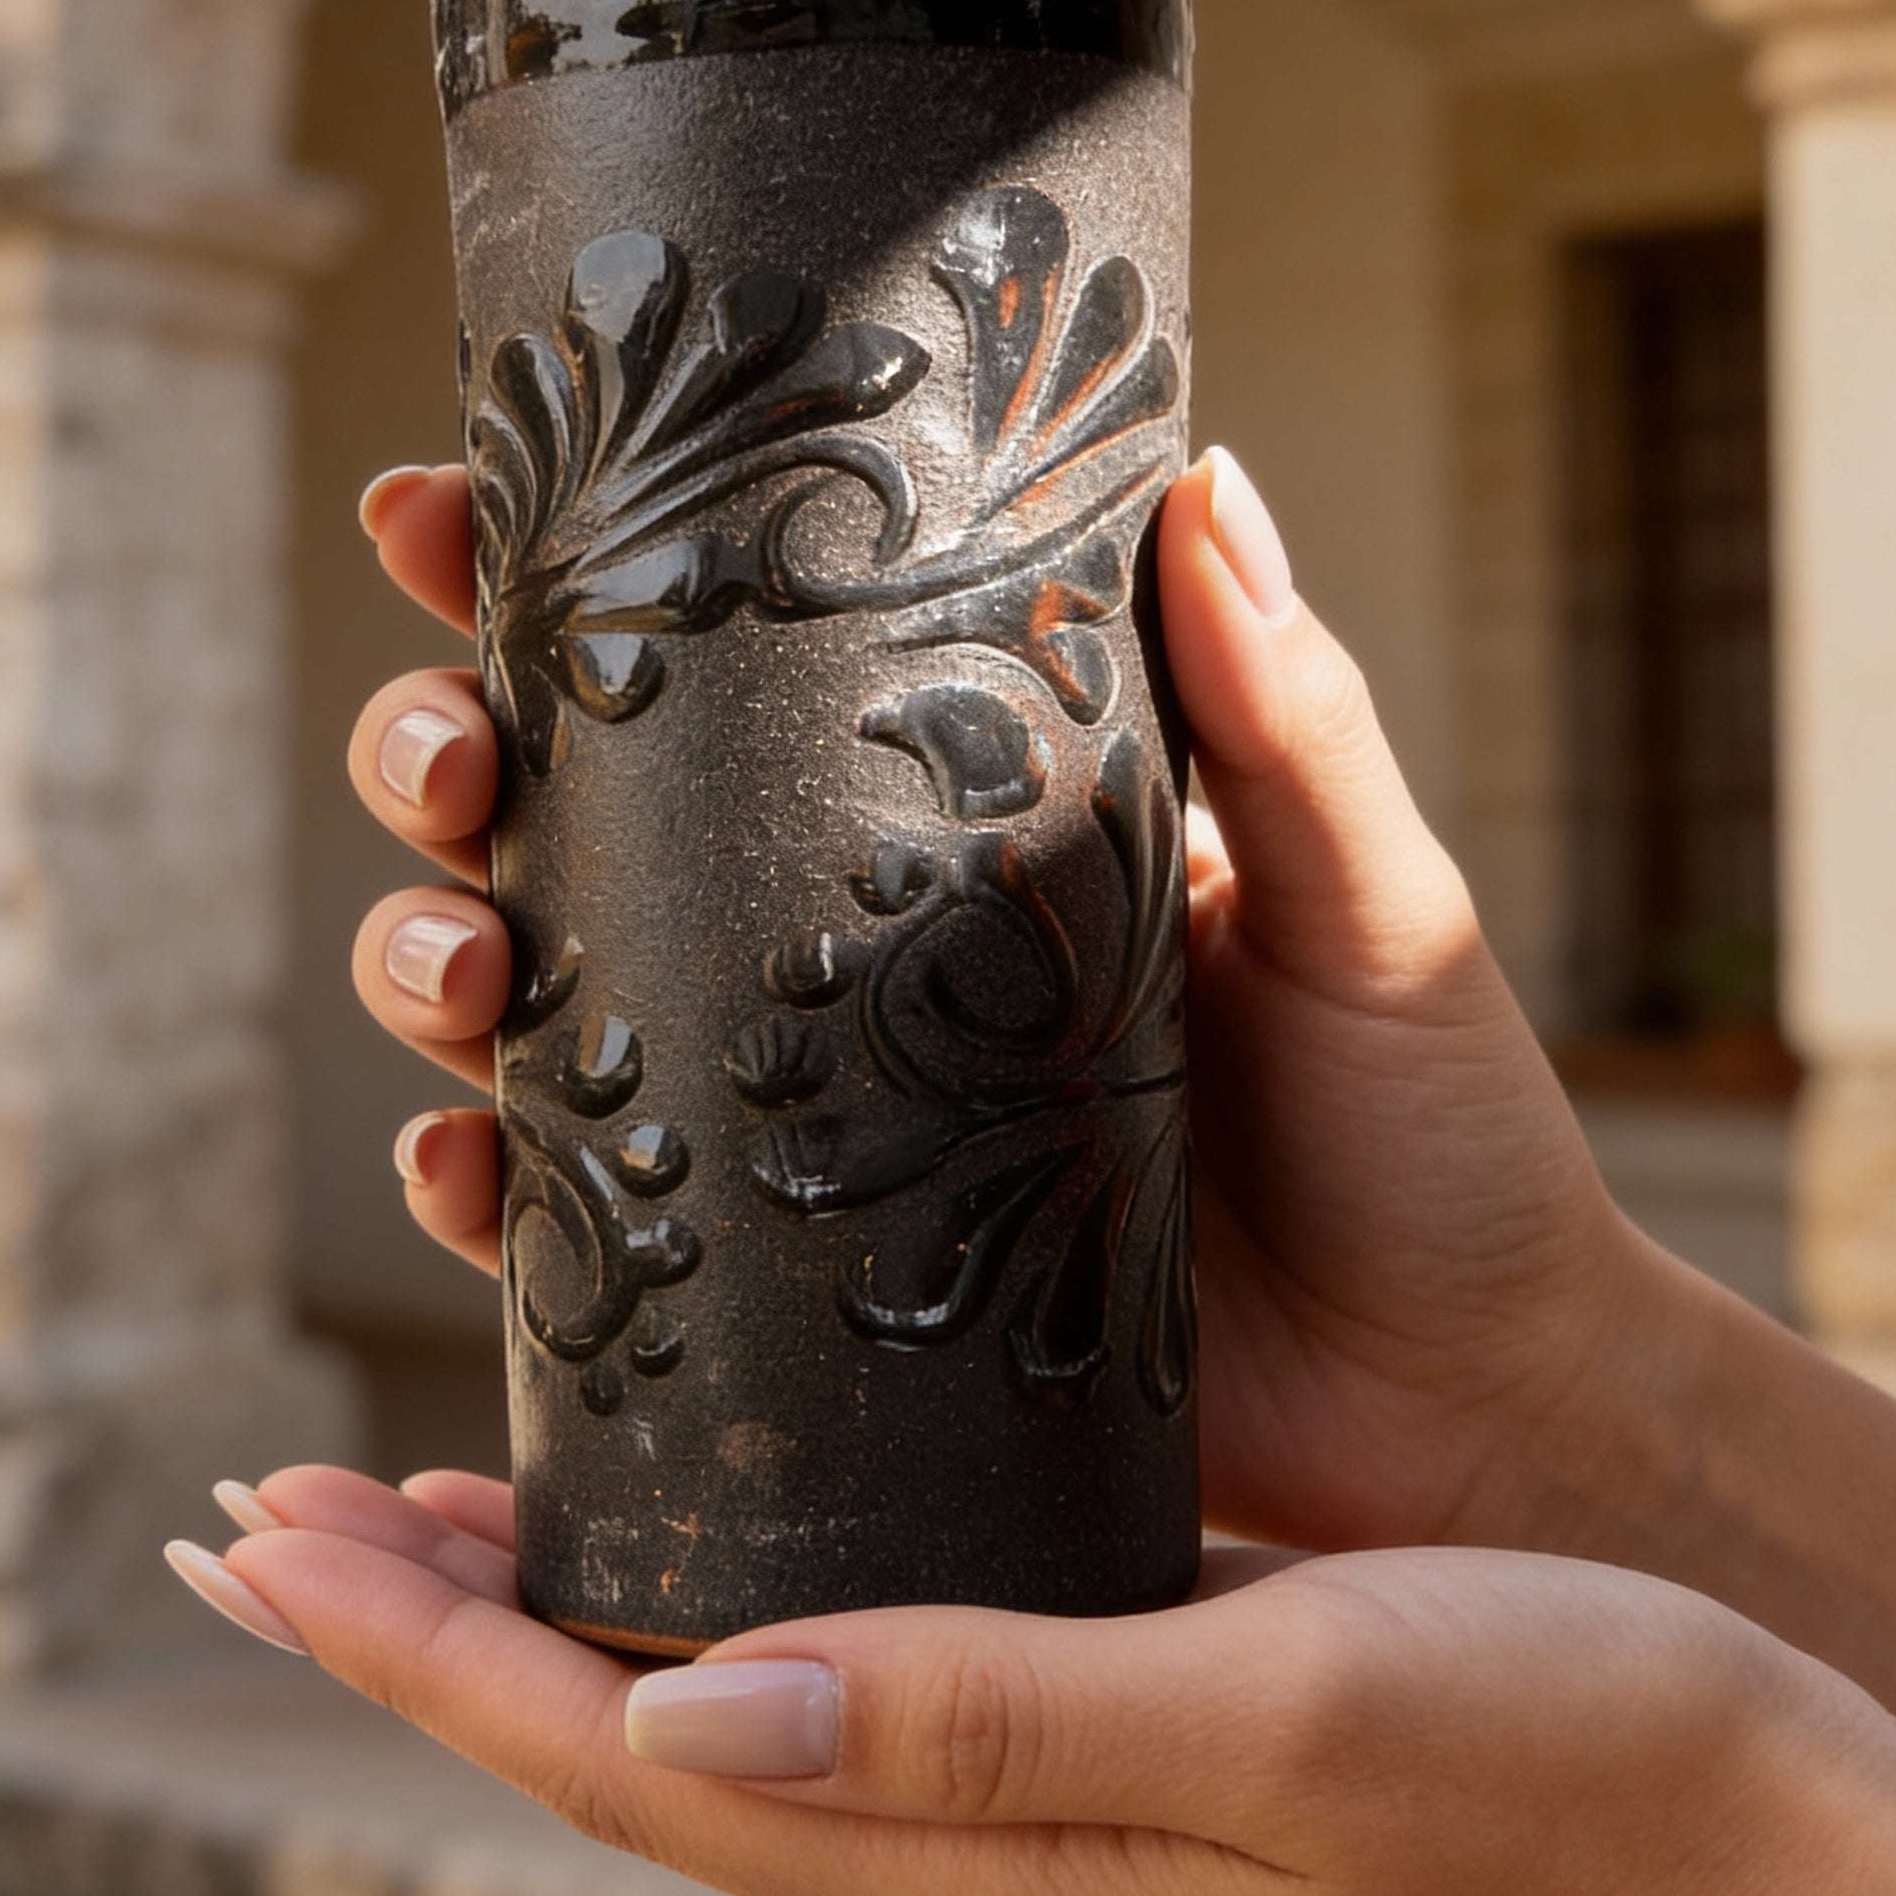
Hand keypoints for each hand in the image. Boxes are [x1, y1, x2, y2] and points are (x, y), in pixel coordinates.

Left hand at [199, 1461, 1895, 1895]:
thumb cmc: (1577, 1759)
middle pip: (633, 1759)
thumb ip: (983, 1716)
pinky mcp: (1138, 1781)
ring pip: (729, 1737)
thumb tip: (688, 1710)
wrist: (1795, 1876)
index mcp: (995, 1876)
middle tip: (261, 1522)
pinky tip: (711, 1564)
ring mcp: (1062, 1853)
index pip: (624, 1764)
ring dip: (557, 1638)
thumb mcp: (1278, 1708)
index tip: (257, 1538)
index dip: (425, 1651)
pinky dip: (724, 1634)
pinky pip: (854, 1715)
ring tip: (418, 1527)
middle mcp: (992, 1886)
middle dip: (435, 1639)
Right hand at [340, 446, 1689, 1562]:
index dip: (538, 569)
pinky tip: (465, 1168)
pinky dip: (483, 1194)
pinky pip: (583, 1232)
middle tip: (451, 756)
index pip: (717, 654)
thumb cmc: (1439, 1140)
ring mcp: (798, 1115)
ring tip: (460, 963)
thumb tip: (1213, 479)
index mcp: (953, 809)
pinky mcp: (789, 1290)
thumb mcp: (1372, 907)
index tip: (431, 502)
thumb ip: (1292, 717)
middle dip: (437, 754)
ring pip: (531, 1004)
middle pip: (556, 813)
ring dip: (428, 960)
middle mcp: (837, 946)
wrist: (1468, 1416)